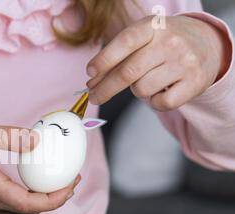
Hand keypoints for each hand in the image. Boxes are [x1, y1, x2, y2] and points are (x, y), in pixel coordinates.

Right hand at [0, 116, 80, 213]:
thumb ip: (8, 137)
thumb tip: (37, 141)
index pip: (27, 204)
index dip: (54, 198)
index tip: (71, 182)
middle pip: (28, 209)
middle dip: (55, 197)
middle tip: (74, 177)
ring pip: (22, 206)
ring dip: (45, 195)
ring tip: (63, 177)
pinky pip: (15, 199)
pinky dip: (33, 192)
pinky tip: (42, 177)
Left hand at [87, 15, 230, 110]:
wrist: (206, 45)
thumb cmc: (163, 44)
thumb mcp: (142, 40)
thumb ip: (117, 58)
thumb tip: (92, 83)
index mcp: (153, 26)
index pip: (125, 42)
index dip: (103, 60)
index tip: (89, 74)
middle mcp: (170, 42)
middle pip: (128, 72)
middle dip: (105, 89)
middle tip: (93, 98)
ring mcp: (184, 62)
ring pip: (142, 89)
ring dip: (137, 91)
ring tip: (147, 81)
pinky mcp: (195, 82)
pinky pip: (161, 103)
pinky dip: (155, 102)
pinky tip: (161, 90)